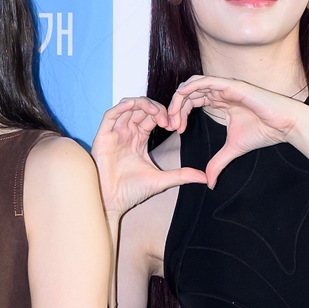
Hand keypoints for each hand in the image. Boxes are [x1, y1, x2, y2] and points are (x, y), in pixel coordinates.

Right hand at [91, 98, 205, 218]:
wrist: (113, 203)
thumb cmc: (131, 192)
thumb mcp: (161, 180)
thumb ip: (182, 175)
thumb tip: (205, 178)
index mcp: (138, 140)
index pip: (151, 117)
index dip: (163, 115)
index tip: (174, 126)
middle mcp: (125, 134)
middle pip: (140, 109)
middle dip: (156, 109)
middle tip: (167, 120)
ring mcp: (114, 135)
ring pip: (127, 108)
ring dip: (142, 104)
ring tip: (155, 111)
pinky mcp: (102, 138)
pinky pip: (110, 115)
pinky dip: (121, 107)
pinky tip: (133, 105)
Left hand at [163, 75, 308, 185]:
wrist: (285, 126)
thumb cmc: (264, 132)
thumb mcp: (233, 150)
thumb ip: (218, 163)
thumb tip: (209, 183)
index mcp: (220, 101)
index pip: (191, 101)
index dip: (179, 113)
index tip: (175, 131)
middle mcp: (221, 91)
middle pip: (188, 93)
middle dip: (174, 108)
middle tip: (170, 126)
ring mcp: (226, 87)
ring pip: (193, 85)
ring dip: (179, 99)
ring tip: (173, 117)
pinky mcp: (233, 86)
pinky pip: (207, 81)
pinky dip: (191, 87)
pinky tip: (181, 98)